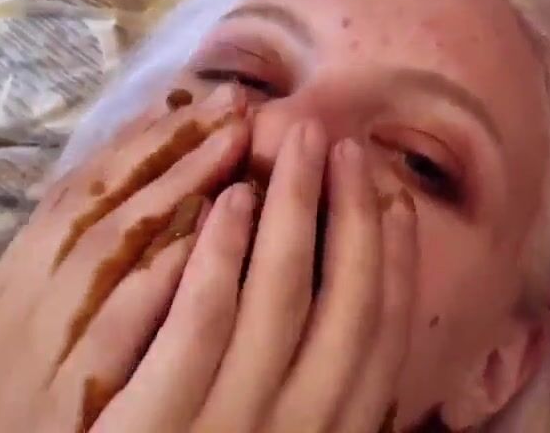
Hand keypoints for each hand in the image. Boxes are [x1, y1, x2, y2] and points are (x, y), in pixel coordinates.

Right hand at [0, 85, 251, 432]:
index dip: (136, 141)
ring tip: (234, 141)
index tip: (190, 99)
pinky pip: (119, 327)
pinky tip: (209, 237)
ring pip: (112, 246)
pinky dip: (161, 276)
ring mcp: (43, 347)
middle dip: (169, 144)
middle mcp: (24, 302)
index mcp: (11, 284)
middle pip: (101, 203)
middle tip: (232, 100)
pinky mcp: (67, 399)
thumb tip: (112, 218)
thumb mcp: (2, 338)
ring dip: (176, 186)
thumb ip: (51, 280)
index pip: (77, 193)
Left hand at [91, 124, 418, 432]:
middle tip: (349, 145)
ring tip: (301, 145)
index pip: (382, 335)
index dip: (394, 260)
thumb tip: (353, 313)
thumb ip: (316, 396)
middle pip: (347, 304)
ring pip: (283, 298)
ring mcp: (230, 430)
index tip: (393, 196)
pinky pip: (202, 324)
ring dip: (299, 212)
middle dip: (355, 216)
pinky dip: (224, 256)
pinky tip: (233, 200)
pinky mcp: (155, 428)